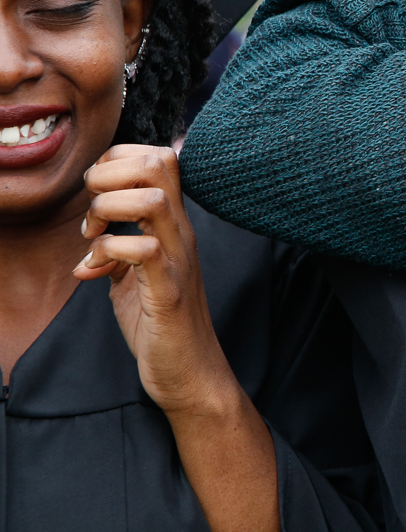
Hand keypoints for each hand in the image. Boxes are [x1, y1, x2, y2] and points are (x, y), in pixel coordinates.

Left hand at [76, 145, 237, 415]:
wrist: (189, 373)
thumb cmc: (161, 324)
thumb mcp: (132, 276)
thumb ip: (117, 249)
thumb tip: (90, 236)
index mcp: (172, 225)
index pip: (157, 158)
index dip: (117, 159)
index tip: (95, 194)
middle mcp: (180, 233)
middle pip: (157, 163)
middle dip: (109, 173)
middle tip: (92, 209)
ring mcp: (178, 259)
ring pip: (153, 199)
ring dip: (109, 208)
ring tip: (93, 235)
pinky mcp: (169, 290)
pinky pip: (144, 251)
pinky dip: (111, 251)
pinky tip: (97, 270)